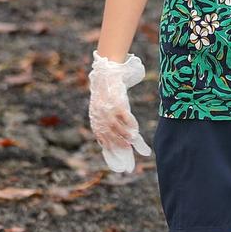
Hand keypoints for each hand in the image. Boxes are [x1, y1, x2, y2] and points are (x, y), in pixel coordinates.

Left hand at [88, 51, 150, 172]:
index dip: (109, 147)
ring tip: (132, 142)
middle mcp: (100, 117)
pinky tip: (135, 130)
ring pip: (118, 129)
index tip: (116, 156)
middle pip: (110, 136)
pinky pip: (126, 118)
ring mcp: (109, 111)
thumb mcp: (100, 108)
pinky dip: (131, 125)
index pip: (101, 137)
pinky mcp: (118, 104)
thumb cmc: (105, 93)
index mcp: (95, 119)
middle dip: (118, 146)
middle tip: (127, 154)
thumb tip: (111, 135)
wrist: (106, 75)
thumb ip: (103, 121)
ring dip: (126, 137)